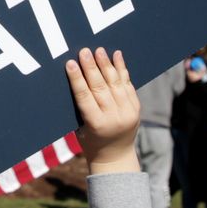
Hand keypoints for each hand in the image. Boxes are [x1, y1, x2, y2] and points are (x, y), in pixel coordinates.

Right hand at [67, 47, 139, 171]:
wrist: (116, 157)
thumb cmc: (90, 142)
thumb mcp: (80, 128)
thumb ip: (80, 107)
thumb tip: (74, 78)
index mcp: (96, 124)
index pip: (84, 97)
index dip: (77, 79)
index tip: (70, 64)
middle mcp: (114, 118)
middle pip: (100, 87)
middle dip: (91, 67)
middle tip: (84, 51)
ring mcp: (128, 112)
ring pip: (115, 83)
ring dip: (106, 65)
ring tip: (99, 50)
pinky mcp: (136, 108)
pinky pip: (127, 84)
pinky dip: (122, 69)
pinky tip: (117, 56)